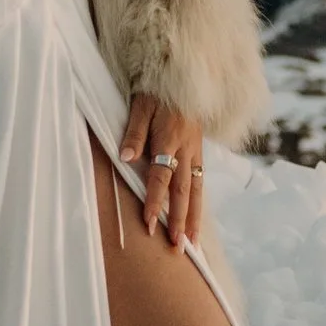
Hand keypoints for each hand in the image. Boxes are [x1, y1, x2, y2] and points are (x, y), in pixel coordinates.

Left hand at [117, 96, 201, 249]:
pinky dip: (199, 203)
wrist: (184, 78)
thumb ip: (134, 133)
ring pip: (196, 191)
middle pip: (183, 191)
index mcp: (170, 139)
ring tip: (192, 243)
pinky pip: (200, 182)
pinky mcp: (199, 152)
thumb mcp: (141, 106)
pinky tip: (197, 218)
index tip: (150, 225)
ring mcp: (196, 152)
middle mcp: (186, 150)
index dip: (155, 202)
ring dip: (194, 218)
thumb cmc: (157, 91)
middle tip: (177, 248)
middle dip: (180, 221)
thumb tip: (125, 159)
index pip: (161, 177)